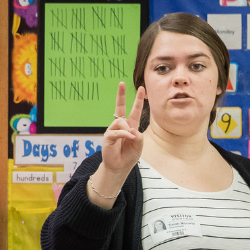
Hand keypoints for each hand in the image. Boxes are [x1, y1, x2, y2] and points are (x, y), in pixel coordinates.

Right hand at [93, 82, 145, 200]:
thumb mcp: (139, 145)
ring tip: (131, 138)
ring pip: (121, 121)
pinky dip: (125, 134)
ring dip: (128, 129)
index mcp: (130, 125)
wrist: (120, 167)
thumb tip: (131, 129)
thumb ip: (138, 135)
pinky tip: (129, 137)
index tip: (142, 88)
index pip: (135, 110)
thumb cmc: (129, 155)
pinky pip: (117, 131)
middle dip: (121, 94)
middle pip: (119, 106)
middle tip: (121, 82)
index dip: (138, 100)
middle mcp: (121, 125)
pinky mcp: (108, 136)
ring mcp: (113, 130)